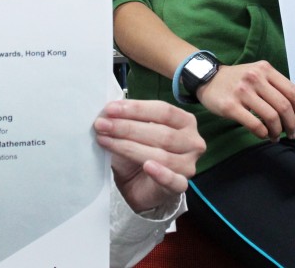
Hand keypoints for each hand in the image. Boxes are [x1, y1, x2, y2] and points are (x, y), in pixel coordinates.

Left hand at [93, 99, 204, 213]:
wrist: (139, 187)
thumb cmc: (138, 153)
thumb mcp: (133, 132)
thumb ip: (127, 119)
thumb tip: (107, 110)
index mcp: (184, 121)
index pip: (163, 111)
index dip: (136, 109)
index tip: (110, 109)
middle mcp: (192, 141)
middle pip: (162, 132)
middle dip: (127, 127)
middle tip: (102, 125)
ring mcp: (188, 164)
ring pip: (161, 155)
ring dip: (129, 147)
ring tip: (105, 141)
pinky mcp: (181, 185)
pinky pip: (174, 181)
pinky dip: (161, 173)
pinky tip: (148, 166)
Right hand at [195, 60, 294, 140]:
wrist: (207, 78)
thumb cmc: (236, 79)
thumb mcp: (256, 73)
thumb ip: (274, 86)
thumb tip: (294, 111)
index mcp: (265, 69)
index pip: (292, 90)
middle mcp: (255, 78)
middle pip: (283, 105)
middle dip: (292, 124)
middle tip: (292, 133)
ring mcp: (242, 92)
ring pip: (271, 116)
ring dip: (277, 131)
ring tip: (276, 136)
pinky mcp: (230, 106)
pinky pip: (254, 124)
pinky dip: (263, 133)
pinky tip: (263, 135)